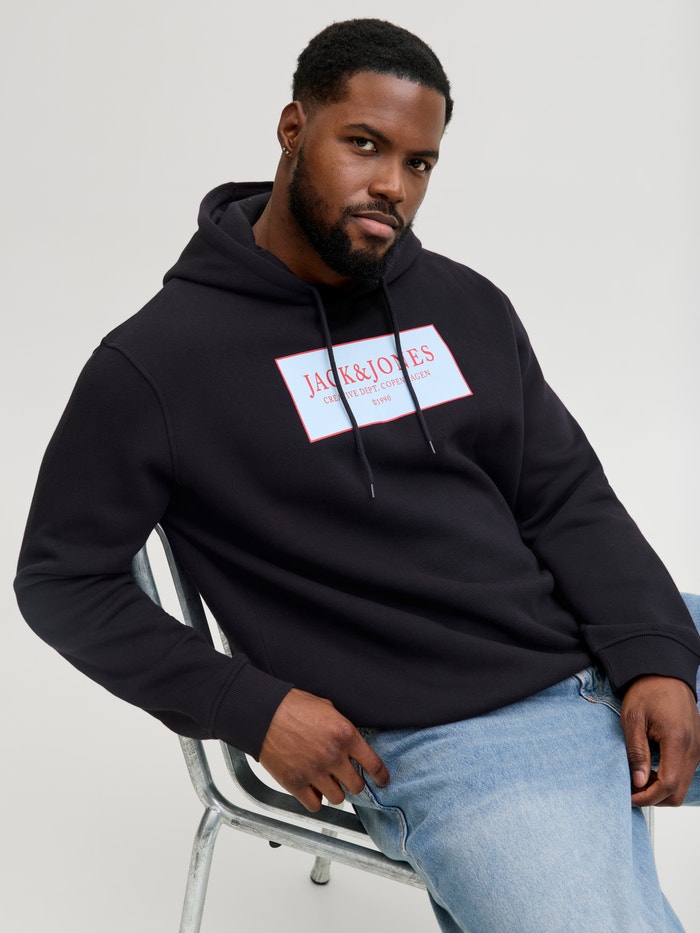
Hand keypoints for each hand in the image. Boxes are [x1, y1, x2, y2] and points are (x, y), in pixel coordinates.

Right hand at [259, 688, 389, 811]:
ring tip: (326, 781)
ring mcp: (314, 772)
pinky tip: (311, 789)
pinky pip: (315, 805)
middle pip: (357, 786)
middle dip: (353, 782)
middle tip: (346, 777)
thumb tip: (349, 740)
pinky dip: (315, 799)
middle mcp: (333, 756)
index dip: (381, 776)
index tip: (382, 781)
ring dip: (334, 791)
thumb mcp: (326, 707)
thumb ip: (341, 727)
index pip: (373, 764)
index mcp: (345, 734)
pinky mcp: (296, 783)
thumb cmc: (292, 706)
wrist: (263, 713)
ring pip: (338, 798)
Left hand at [621, 675, 699, 806]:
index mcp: (678, 741)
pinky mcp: (696, 748)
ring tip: (639, 776)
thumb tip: (638, 783)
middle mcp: (694, 749)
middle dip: (654, 797)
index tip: (629, 797)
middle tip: (632, 788)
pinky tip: (651, 768)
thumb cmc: (647, 691)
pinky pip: (685, 773)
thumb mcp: (632, 718)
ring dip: (661, 788)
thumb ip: (636, 752)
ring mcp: (698, 749)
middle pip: (678, 792)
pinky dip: (669, 778)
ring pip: (682, 784)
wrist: (665, 673)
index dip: (648, 797)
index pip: (668, 784)